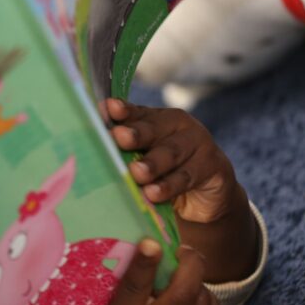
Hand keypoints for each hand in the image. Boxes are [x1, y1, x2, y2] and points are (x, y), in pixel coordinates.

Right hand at [99, 240, 220, 304]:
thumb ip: (131, 283)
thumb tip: (156, 245)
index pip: (134, 288)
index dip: (144, 263)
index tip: (151, 242)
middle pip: (182, 295)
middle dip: (191, 265)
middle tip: (186, 252)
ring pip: (203, 302)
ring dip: (198, 283)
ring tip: (186, 279)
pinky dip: (207, 300)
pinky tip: (195, 298)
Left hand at [106, 99, 257, 282]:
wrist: (206, 195)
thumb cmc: (164, 173)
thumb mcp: (144, 160)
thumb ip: (125, 152)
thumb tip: (91, 150)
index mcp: (158, 119)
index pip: (138, 113)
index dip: (124, 111)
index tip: (108, 109)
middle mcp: (178, 126)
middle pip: (154, 130)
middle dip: (135, 134)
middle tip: (119, 138)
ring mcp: (199, 144)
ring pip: (171, 153)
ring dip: (152, 164)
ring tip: (136, 173)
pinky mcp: (213, 166)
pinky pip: (187, 177)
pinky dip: (169, 186)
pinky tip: (154, 193)